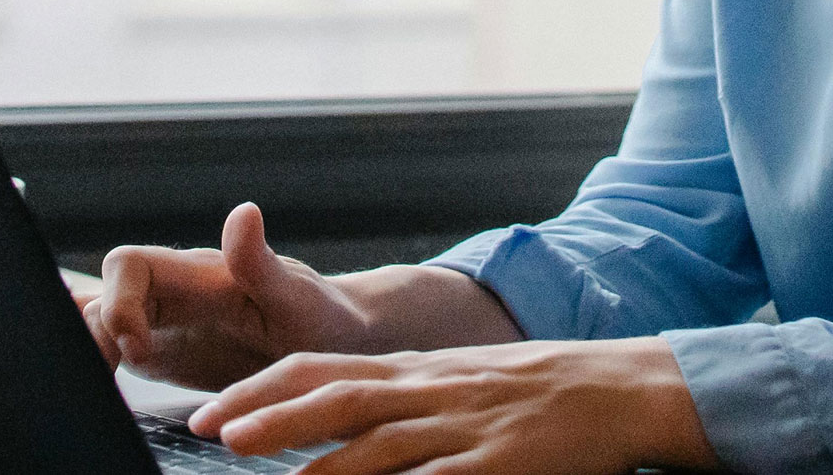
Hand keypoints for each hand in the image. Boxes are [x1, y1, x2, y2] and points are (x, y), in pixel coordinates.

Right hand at [83, 203, 378, 389]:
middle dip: (93, 334)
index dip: (118, 302)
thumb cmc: (323, 317)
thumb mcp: (298, 298)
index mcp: (197, 275)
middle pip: (102, 296)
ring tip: (100, 391)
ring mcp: (162, 325)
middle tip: (109, 379)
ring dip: (91, 351)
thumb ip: (262, 263)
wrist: (336, 345)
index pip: (128, 265)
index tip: (140, 349)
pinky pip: (114, 349)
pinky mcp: (162, 355)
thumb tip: (244, 212)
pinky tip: (100, 393)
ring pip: (100, 323)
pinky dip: (98, 364)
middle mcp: (171, 295)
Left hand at [188, 337, 721, 473]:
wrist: (621, 388)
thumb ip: (402, 398)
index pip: (321, 369)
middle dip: (268, 414)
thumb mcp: (459, 379)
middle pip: (334, 396)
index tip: (214, 410)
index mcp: (416, 369)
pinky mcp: (494, 464)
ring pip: (374, 442)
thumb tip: (340, 420)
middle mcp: (428, 389)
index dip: (262, 389)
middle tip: (211, 429)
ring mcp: (461, 426)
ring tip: (267, 473)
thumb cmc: (538, 391)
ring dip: (315, 460)